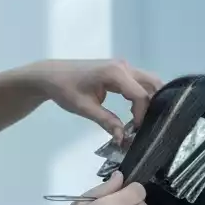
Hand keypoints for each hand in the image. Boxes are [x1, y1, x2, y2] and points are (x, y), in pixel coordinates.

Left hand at [30, 59, 162, 141]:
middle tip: (146, 124)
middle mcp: (123, 66)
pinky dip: (141, 96)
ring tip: (140, 120)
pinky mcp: (119, 71)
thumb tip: (122, 138)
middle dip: (153, 104)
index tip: (136, 130)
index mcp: (115, 73)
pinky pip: (138, 82)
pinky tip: (134, 112)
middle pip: (151, 83)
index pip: (140, 94)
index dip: (142, 114)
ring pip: (147, 81)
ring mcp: (122, 67)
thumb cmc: (65, 90)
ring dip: (148, 100)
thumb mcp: (85, 108)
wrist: (52, 75)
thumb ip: (107, 122)